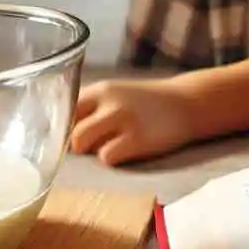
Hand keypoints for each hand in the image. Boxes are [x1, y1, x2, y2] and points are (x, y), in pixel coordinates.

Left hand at [69, 77, 194, 164]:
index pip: (64, 109)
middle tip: (91, 147)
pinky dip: (111, 159)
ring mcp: (123, 119)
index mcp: (99, 89)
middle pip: (70, 129)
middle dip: (76, 144)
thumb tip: (60, 130)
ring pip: (82, 142)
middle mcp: (108, 101)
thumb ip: (90, 107)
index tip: (67, 137)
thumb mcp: (115, 94)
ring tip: (108, 147)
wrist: (188, 102)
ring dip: (90, 151)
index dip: (63, 127)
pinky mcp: (138, 139)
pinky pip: (107, 157)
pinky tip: (125, 152)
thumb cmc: (145, 103)